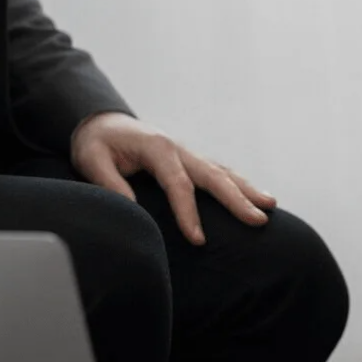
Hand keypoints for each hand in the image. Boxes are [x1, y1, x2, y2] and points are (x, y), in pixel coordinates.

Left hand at [71, 112, 275, 245]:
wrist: (101, 121)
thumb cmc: (96, 143)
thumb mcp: (91, 160)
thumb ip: (110, 183)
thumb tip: (134, 210)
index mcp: (157, 148)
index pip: (178, 183)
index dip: (189, 212)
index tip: (198, 240)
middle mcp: (178, 148)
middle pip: (213, 176)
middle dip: (237, 199)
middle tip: (258, 220)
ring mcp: (187, 153)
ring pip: (222, 172)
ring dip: (247, 189)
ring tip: (270, 206)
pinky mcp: (189, 160)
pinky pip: (218, 172)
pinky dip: (239, 184)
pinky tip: (255, 197)